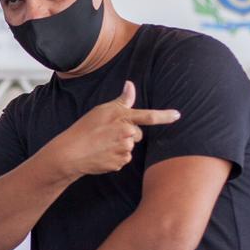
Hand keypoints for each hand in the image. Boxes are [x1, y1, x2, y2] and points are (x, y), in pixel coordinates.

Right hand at [53, 81, 179, 176]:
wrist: (71, 153)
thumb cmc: (85, 129)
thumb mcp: (101, 111)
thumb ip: (121, 101)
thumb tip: (130, 85)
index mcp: (123, 118)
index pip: (149, 116)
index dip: (165, 116)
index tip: (177, 115)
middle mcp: (127, 134)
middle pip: (137, 134)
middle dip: (127, 134)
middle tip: (108, 134)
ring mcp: (124, 150)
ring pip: (130, 147)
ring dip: (120, 146)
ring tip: (103, 145)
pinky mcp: (120, 164)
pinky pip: (123, 159)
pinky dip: (115, 158)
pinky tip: (102, 154)